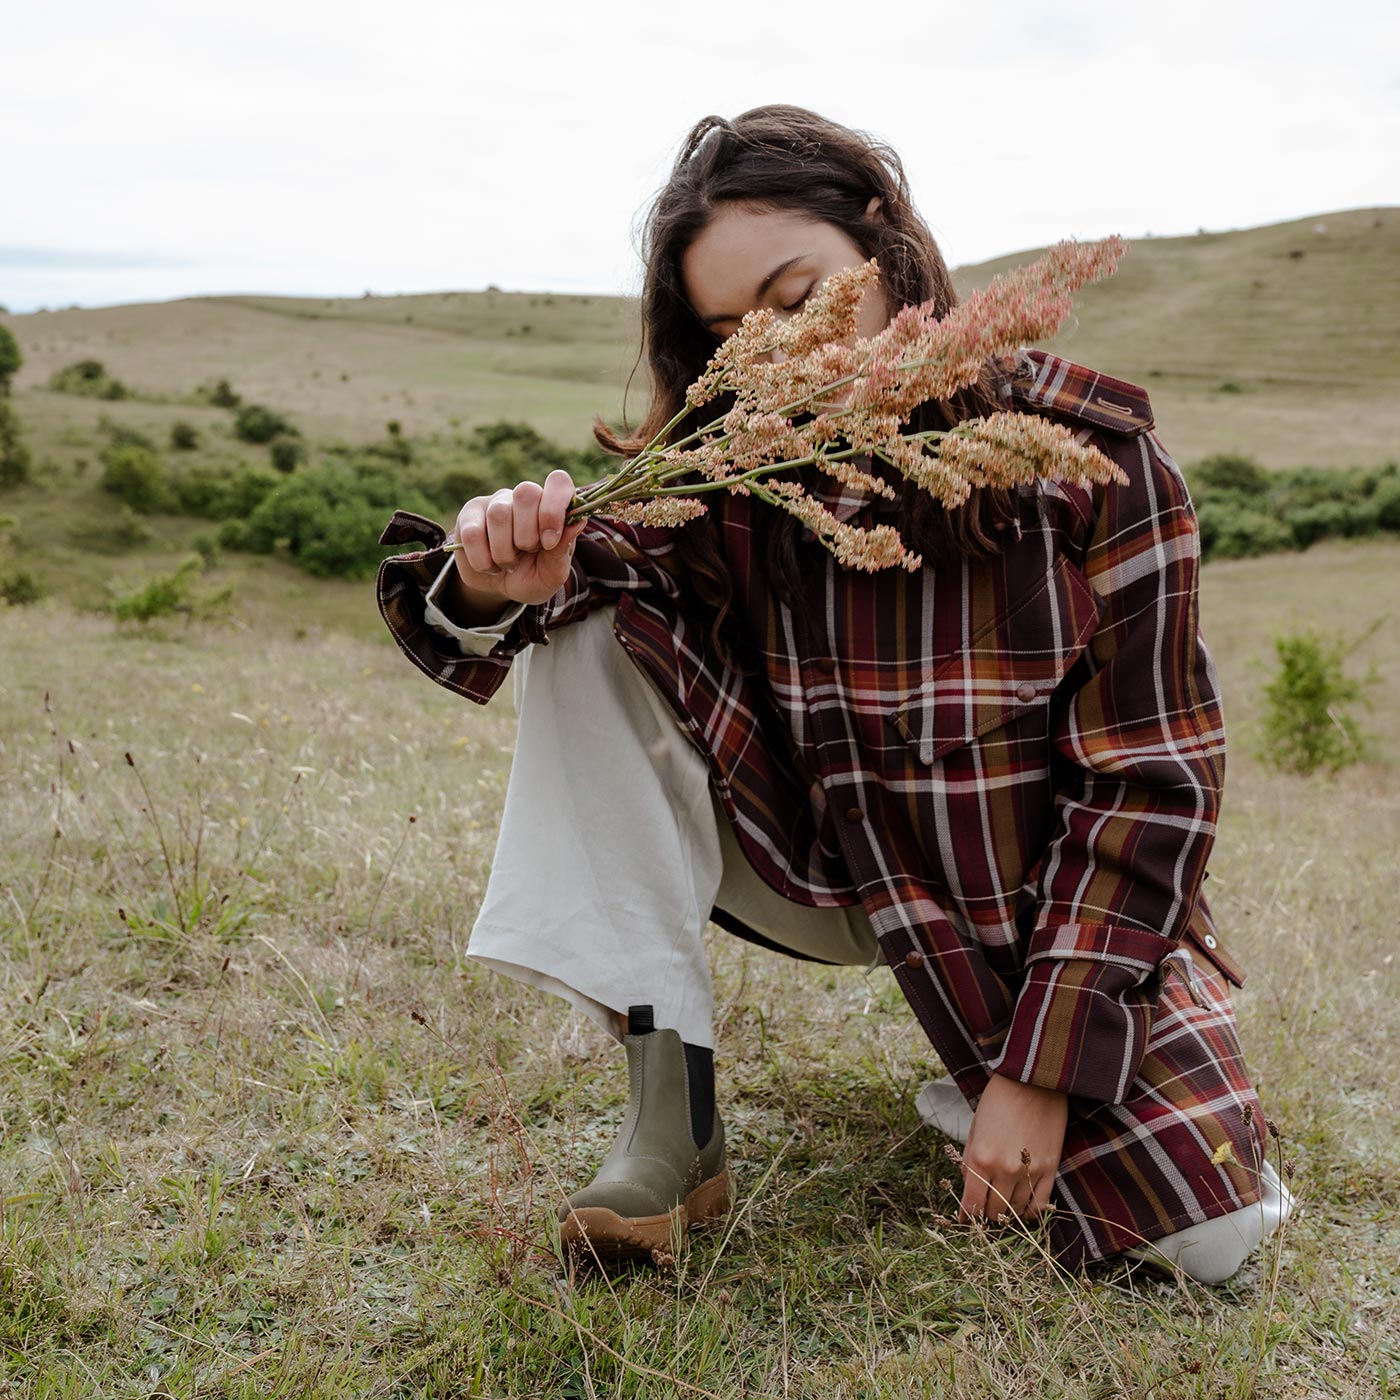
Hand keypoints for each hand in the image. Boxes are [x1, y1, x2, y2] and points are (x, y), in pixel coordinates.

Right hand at [449, 469, 586, 610]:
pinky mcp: (470, 515)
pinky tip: (488, 565)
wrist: (497, 589)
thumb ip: (562, 551)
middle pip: (526, 492)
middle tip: (526, 553)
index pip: (558, 481)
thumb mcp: (551, 574)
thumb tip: (578, 522)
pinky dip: (482, 559)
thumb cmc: (531, 577)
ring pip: (499, 513)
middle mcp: (524, 498)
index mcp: (551, 507)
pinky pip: (472, 532)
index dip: (554, 508)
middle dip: (527, 534)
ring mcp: (496, 503)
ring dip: (504, 551)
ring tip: (508, 564)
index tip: (549, 542)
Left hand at [957, 1073, 1067, 1225]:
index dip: (966, 1217)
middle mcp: (1004, 1169)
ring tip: (1001, 1213)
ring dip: (1007, 1215)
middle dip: (985, 1217)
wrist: (1032, 1081)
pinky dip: (1029, 1213)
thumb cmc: (998, 1100)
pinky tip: (1022, 1211)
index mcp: (980, 1158)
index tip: (964, 1221)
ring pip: (1016, 1211)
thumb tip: (969, 1187)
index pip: (971, 1204)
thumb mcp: (974, 1128)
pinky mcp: (1050, 1169)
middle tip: (983, 1214)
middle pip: (993, 1211)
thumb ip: (970, 1160)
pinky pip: (1040, 1205)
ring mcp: (1029, 1172)